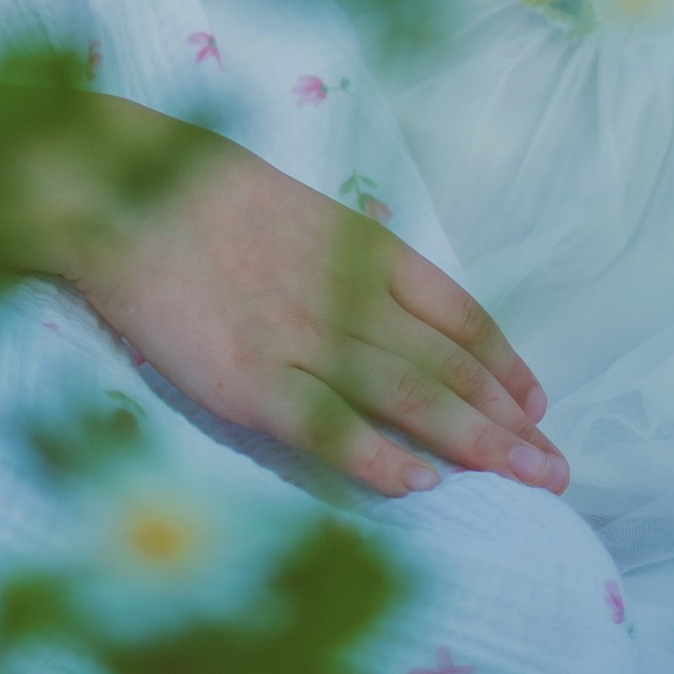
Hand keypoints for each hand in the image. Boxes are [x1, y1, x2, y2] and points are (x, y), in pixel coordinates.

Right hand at [77, 129, 569, 500]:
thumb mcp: (295, 208)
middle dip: (509, 420)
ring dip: (475, 441)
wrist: (116, 187)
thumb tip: (391, 304)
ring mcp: (300, 338)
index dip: (501, 360)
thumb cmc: (196, 192)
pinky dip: (379, 457)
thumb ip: (345, 258)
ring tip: (525, 479)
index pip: (456, 311)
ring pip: (410, 396)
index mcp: (360, 246)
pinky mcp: (248, 381)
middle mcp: (347, 294)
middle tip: (558, 469)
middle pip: (448, 364)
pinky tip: (421, 486)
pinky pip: (329, 427)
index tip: (537, 400)